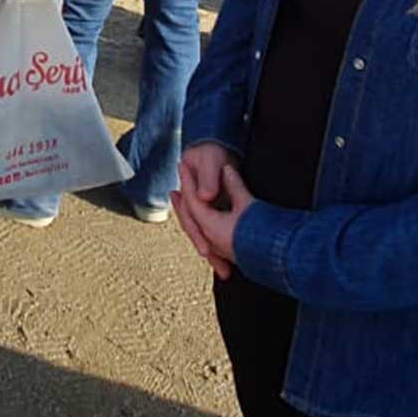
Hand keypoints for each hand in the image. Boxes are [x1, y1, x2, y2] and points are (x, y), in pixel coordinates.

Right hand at [172, 151, 250, 278]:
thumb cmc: (212, 151)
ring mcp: (201, 208)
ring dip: (214, 252)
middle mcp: (192, 204)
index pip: (190, 218)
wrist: (214, 146)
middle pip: (196, 230)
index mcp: (187, 193)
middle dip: (207, 250)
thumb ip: (207, 177)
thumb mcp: (210, 160)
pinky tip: (229, 256)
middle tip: (220, 268)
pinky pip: (214, 229)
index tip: (206, 250)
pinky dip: (221, 243)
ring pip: (204, 233)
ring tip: (225, 270)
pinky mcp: (212, 210)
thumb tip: (205, 197)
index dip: (198, 235)